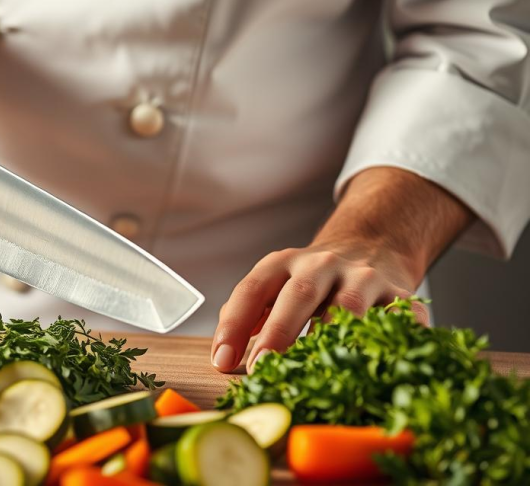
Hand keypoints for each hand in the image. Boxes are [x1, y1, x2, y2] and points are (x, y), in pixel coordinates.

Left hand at [210, 167, 473, 373]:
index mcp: (282, 263)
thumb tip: (225, 353)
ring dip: (329, 340)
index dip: (234, 325)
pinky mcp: (399, 294)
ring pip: (347, 307)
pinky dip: (387, 342)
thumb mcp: (275, 285)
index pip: (252, 290)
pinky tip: (375, 368)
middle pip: (297, 296)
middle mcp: (321, 264)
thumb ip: (249, 313)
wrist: (371, 248)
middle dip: (278, 333)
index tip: (222, 360)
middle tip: (261, 368)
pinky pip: (397, 319)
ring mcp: (363, 277)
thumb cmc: (311, 283)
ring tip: (315, 374)